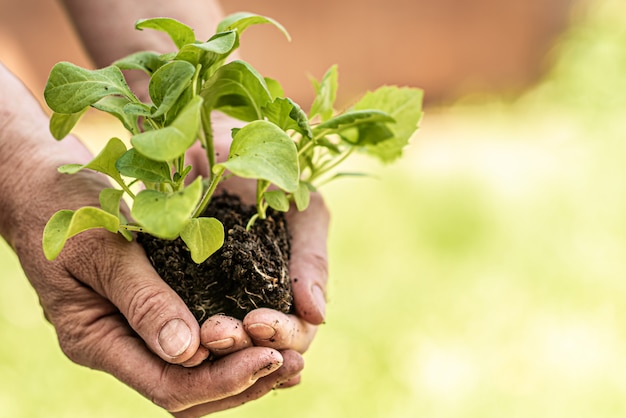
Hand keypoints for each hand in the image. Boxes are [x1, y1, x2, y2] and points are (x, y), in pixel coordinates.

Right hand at [4, 140, 303, 415]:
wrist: (45, 192)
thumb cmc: (66, 210)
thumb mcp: (102, 247)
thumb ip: (142, 298)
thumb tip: (187, 350)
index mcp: (97, 339)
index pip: (168, 384)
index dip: (222, 379)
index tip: (269, 358)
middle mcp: (120, 347)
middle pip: (189, 391)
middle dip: (244, 383)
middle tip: (295, 365)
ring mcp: (137, 334)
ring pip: (197, 375)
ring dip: (245, 372)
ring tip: (293, 361)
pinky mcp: (155, 313)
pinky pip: (198, 345)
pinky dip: (234, 348)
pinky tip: (268, 339)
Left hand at [189, 114, 329, 355]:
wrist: (208, 133)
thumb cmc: (265, 166)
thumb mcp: (302, 208)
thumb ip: (312, 258)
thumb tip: (318, 316)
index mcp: (291, 284)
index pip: (297, 331)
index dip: (282, 335)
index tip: (257, 322)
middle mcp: (259, 296)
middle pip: (264, 346)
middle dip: (247, 344)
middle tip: (219, 333)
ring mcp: (222, 293)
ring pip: (229, 344)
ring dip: (219, 348)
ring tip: (203, 334)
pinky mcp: (184, 285)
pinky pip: (189, 322)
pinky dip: (190, 334)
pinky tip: (183, 335)